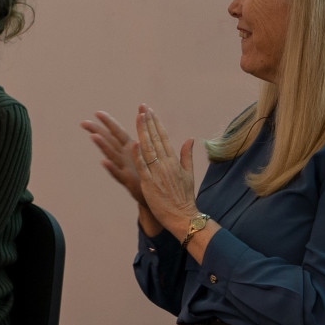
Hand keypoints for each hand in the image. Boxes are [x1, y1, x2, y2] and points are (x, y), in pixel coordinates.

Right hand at [82, 110, 159, 232]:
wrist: (155, 196)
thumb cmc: (152, 175)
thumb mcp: (150, 154)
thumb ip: (147, 139)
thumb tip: (146, 124)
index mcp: (131, 149)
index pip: (118, 132)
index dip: (109, 122)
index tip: (97, 112)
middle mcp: (124, 157)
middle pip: (109, 141)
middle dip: (97, 131)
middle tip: (84, 123)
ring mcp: (124, 168)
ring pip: (111, 155)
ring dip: (102, 146)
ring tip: (93, 136)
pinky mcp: (127, 181)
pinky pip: (118, 173)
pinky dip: (111, 167)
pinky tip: (103, 162)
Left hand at [133, 105, 201, 239]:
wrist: (184, 217)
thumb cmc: (185, 198)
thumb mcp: (188, 174)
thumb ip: (187, 156)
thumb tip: (190, 139)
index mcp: (173, 161)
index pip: (164, 137)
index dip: (156, 123)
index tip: (149, 111)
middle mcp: (166, 164)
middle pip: (156, 139)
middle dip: (148, 122)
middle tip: (142, 107)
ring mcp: (158, 173)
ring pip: (149, 149)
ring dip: (143, 132)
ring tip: (138, 117)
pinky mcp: (150, 183)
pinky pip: (143, 167)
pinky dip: (138, 155)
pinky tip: (133, 143)